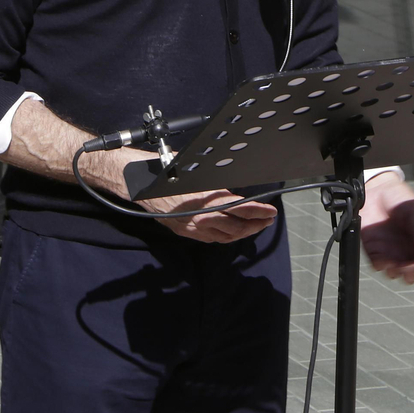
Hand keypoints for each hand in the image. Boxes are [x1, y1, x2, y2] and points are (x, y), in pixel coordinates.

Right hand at [139, 182, 277, 243]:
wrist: (143, 186)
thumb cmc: (168, 174)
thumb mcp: (197, 174)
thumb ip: (216, 186)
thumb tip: (234, 190)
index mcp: (206, 200)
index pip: (240, 208)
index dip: (258, 211)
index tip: (270, 211)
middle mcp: (201, 217)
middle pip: (236, 226)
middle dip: (255, 225)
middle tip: (268, 220)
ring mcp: (194, 227)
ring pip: (226, 235)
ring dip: (243, 233)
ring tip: (255, 227)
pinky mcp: (187, 232)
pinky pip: (212, 238)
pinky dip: (226, 236)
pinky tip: (233, 232)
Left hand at [360, 173, 413, 283]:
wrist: (376, 189)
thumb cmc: (398, 198)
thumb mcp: (412, 210)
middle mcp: (402, 249)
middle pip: (408, 271)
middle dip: (409, 274)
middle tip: (407, 269)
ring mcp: (387, 250)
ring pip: (392, 271)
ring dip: (394, 272)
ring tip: (395, 266)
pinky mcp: (372, 248)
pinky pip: (376, 263)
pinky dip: (380, 266)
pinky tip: (383, 262)